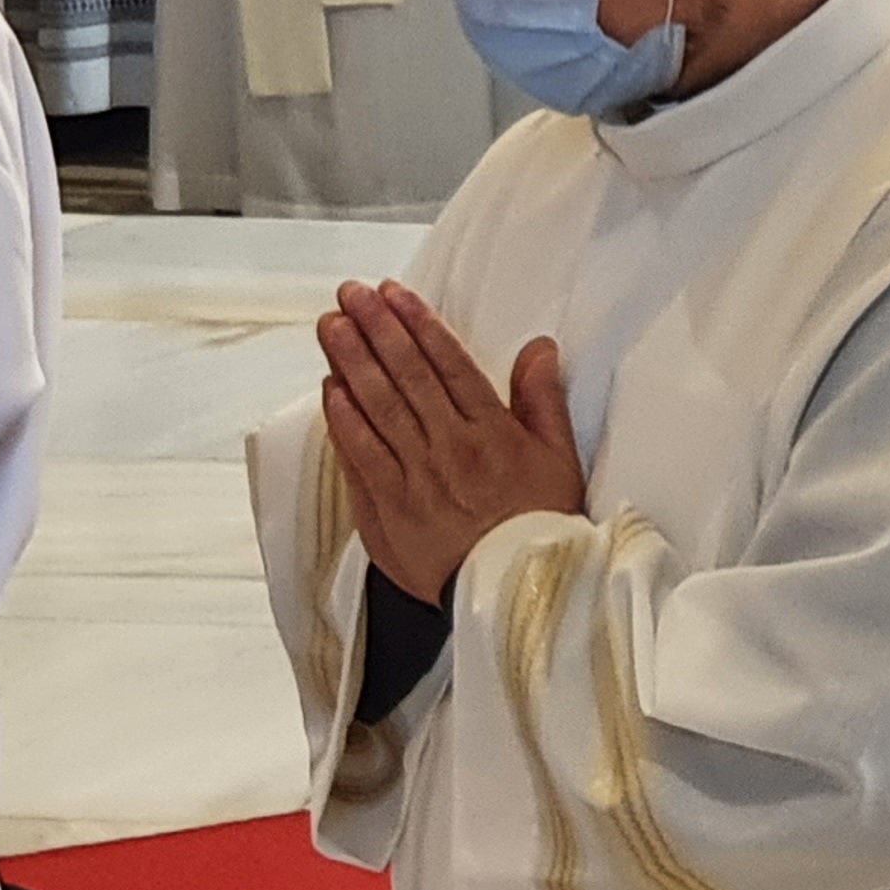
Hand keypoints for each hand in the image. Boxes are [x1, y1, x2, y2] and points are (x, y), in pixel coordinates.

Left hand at [315, 280, 586, 601]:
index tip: (393, 293)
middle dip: (376, 329)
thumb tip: (538, 348)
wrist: (515, 596)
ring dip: (352, 363)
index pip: (447, 364)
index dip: (418, 324)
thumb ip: (543, 400)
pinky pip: (361, 458)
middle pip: (406, 377)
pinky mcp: (389, 512)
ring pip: (378, 410)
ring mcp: (415, 480)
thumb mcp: (559, 460)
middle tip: (352, 294)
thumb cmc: (539, 529)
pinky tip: (331, 389)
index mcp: (491, 434)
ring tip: (332, 326)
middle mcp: (450, 450)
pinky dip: (344, 422)